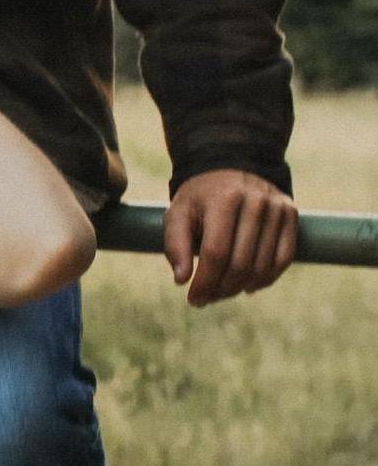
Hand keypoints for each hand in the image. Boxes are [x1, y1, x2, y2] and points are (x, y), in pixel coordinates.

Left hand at [163, 168, 297, 305]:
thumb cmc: (200, 197)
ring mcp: (276, 208)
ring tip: (223, 292)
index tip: (193, 299)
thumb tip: (181, 280)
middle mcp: (254, 202)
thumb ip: (176, 244)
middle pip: (241, 263)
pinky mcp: (291, 214)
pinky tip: (248, 286)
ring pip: (263, 266)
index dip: (205, 282)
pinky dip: (266, 279)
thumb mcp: (178, 212)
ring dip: (242, 288)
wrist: (229, 166)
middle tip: (207, 299)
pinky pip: (283, 258)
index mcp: (222, 199)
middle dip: (222, 289)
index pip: (217, 253)